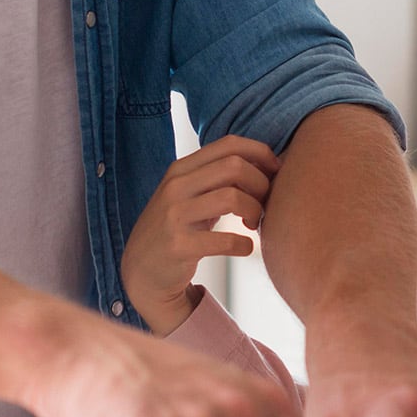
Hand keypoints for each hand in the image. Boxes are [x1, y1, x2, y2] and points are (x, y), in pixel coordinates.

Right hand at [121, 136, 277, 334]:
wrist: (142, 272)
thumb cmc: (178, 228)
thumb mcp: (190, 195)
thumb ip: (219, 177)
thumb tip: (269, 164)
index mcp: (181, 169)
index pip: (229, 144)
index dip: (261, 154)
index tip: (274, 172)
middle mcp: (175, 187)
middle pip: (235, 166)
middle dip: (261, 184)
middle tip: (264, 204)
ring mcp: (174, 216)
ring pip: (232, 197)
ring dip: (255, 211)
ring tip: (253, 224)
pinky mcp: (179, 246)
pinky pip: (226, 240)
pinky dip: (245, 245)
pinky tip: (245, 248)